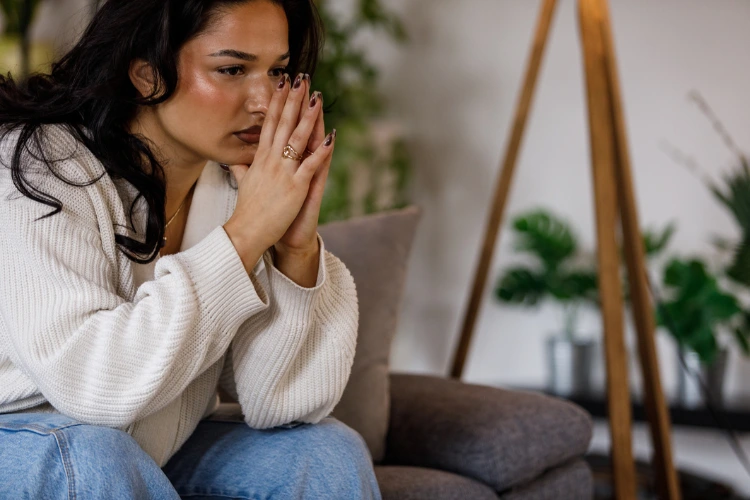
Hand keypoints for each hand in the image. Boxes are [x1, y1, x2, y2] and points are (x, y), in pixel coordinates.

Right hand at [222, 73, 335, 271]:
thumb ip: (242, 168)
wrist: (247, 232)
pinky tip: (331, 138)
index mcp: (261, 158)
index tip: (283, 84)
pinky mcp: (295, 187)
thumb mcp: (244, 183)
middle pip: (284, 124)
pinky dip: (321, 151)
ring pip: (298, 138)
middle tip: (301, 78)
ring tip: (317, 98)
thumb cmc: (247, 210)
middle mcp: (271, 161)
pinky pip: (310, 165)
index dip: (278, 102)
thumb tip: (235, 159)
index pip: (270, 123)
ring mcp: (284, 172)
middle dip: (293, 100)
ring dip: (309, 117)